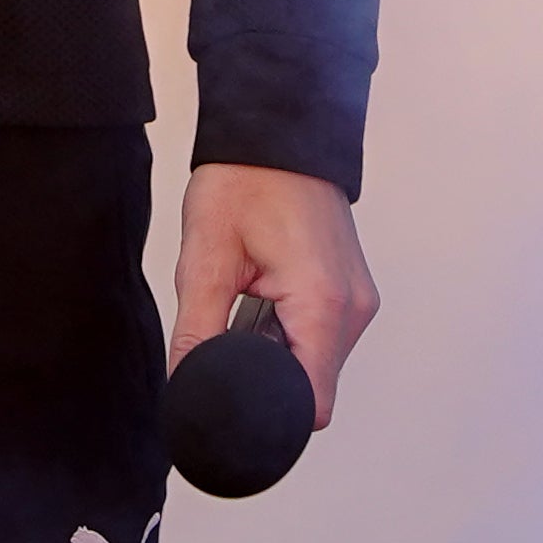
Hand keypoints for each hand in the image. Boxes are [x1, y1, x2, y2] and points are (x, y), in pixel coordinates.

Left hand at [172, 164, 379, 427]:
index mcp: (323, 304)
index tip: (235, 402)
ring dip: (276, 352)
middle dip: (267, 377)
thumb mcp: (206, 257)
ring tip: (246, 299)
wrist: (276, 129)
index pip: (312, 405)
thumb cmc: (245, 180)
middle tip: (229, 332)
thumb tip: (186, 389)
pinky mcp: (349, 290)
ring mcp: (356, 299)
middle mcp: (352, 308)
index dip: (271, 414)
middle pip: (312, 387)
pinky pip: (320, 335)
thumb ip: (197, 333)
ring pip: (315, 363)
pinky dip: (288, 331)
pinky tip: (262, 293)